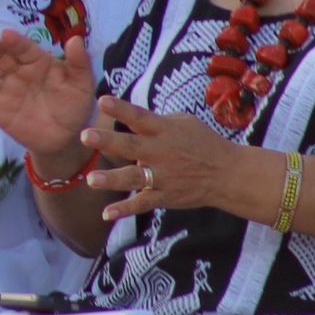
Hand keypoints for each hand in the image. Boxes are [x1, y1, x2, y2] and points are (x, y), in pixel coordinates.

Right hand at [0, 30, 97, 166]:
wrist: (66, 138)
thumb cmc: (74, 106)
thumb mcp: (82, 85)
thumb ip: (79, 63)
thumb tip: (75, 39)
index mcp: (37, 63)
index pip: (24, 50)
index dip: (15, 44)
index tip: (5, 35)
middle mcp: (17, 73)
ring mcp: (5, 92)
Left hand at [82, 96, 240, 221]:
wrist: (228, 174)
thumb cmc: (202, 142)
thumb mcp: (183, 122)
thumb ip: (154, 120)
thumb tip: (128, 115)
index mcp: (164, 130)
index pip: (140, 117)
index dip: (121, 109)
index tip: (102, 101)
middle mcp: (161, 153)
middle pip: (131, 146)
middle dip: (108, 141)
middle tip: (85, 135)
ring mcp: (162, 177)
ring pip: (134, 177)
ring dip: (112, 179)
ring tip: (91, 179)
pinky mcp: (164, 196)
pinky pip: (142, 203)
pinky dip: (126, 210)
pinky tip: (107, 214)